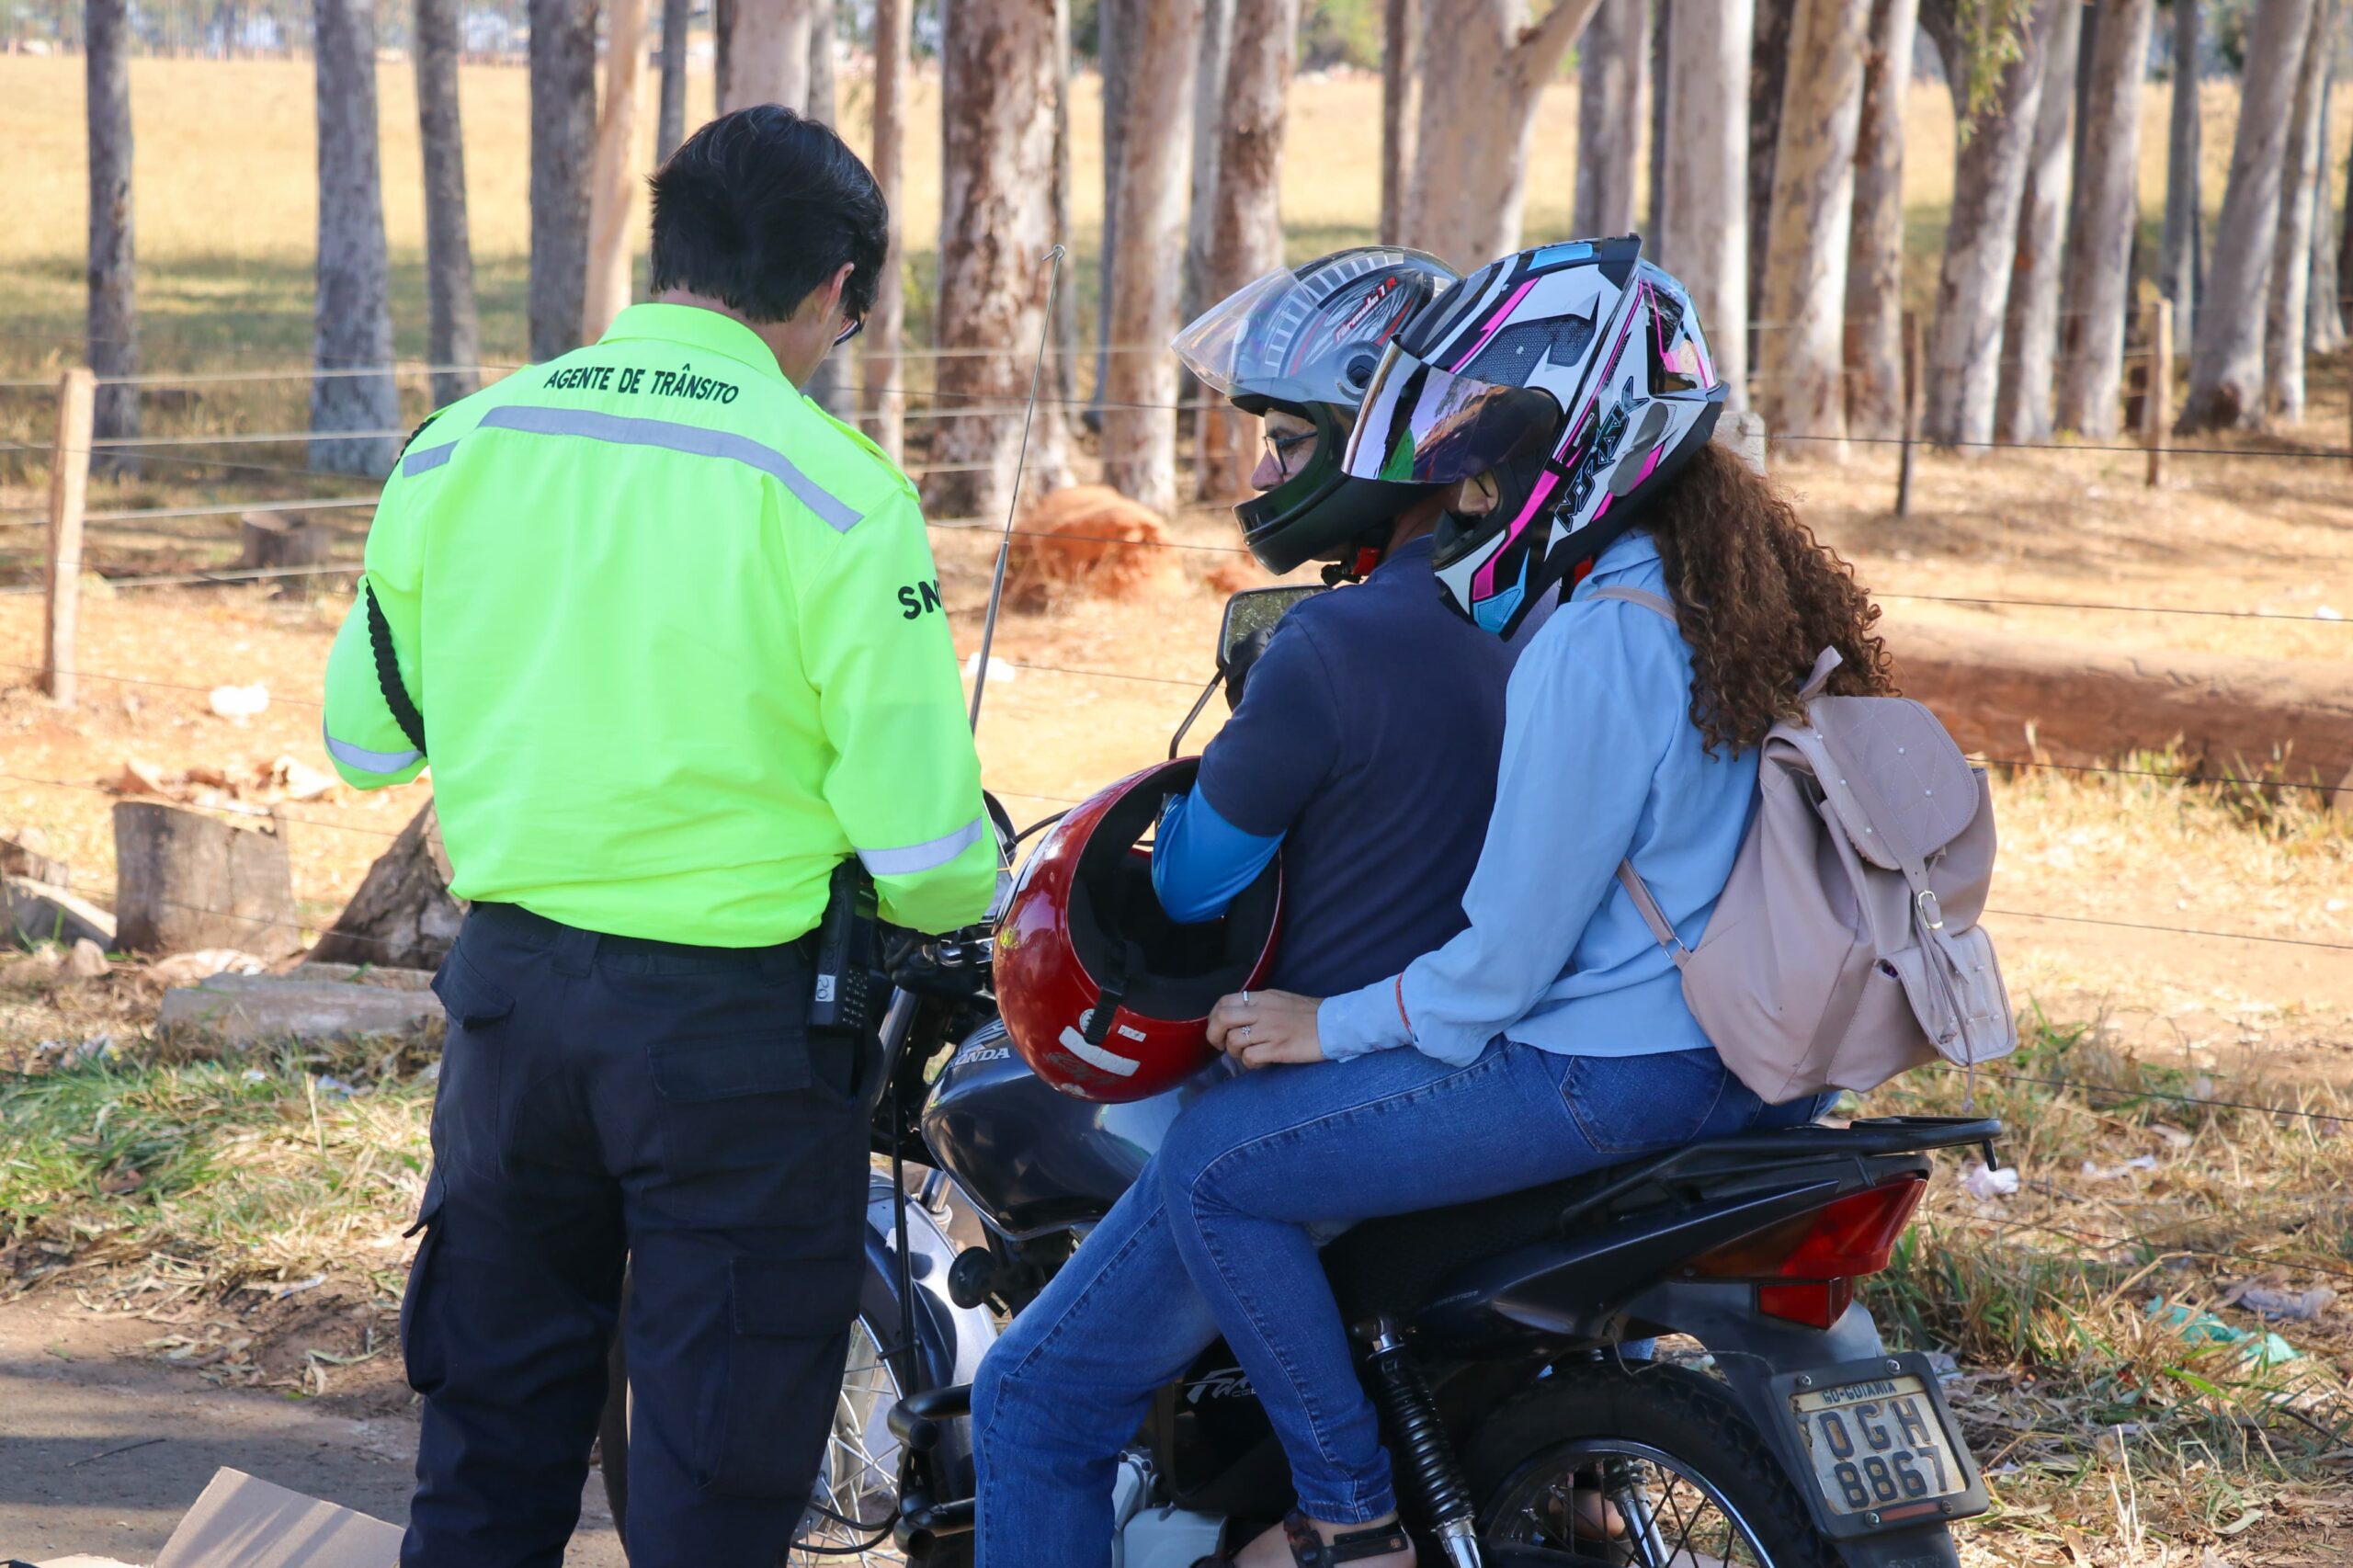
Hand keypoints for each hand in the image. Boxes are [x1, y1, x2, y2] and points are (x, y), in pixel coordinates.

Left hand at [1208, 988, 1325, 1067]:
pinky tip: (1260, 1062)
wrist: (1336, 1024)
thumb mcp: (1281, 1000)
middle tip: (1221, 1045)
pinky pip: (1250, 1057)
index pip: (1225, 1001)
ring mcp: (1270, 1030)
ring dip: (1235, 1052)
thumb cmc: (1311, 1014)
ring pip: (1234, 1041)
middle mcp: (1263, 1011)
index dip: (1214, 1017)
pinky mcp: (1278, 1048)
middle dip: (1214, 1035)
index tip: (1219, 1029)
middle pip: (1222, 1018)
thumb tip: (1237, 1017)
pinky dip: (1250, 1063)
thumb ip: (1259, 1006)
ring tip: (1247, 1054)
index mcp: (1263, 998)